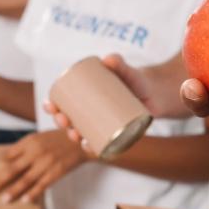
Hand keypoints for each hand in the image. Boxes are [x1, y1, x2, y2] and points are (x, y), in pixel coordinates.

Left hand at [0, 129, 89, 202]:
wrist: (82, 140)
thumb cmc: (58, 138)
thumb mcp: (39, 137)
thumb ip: (24, 148)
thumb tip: (6, 159)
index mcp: (29, 141)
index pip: (8, 155)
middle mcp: (36, 152)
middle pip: (13, 169)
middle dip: (0, 180)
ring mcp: (46, 163)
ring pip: (26, 180)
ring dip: (14, 191)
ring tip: (4, 199)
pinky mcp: (57, 172)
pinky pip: (42, 185)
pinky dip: (33, 193)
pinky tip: (25, 200)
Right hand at [43, 53, 187, 144]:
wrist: (157, 93)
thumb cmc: (137, 79)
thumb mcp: (126, 71)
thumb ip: (118, 63)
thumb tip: (108, 59)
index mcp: (86, 97)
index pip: (63, 103)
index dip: (52, 106)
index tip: (50, 105)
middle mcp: (92, 112)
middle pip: (70, 121)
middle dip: (61, 123)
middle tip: (64, 120)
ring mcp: (103, 124)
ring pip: (82, 133)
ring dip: (74, 137)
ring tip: (76, 136)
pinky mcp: (115, 133)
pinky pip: (100, 143)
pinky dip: (93, 147)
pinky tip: (89, 149)